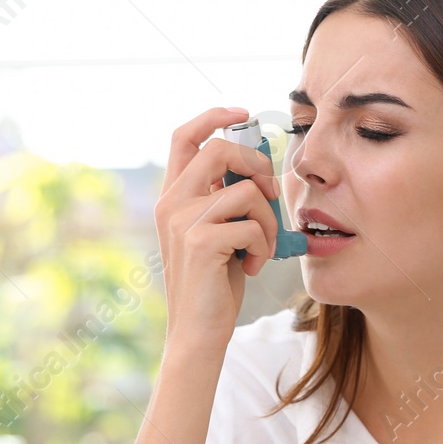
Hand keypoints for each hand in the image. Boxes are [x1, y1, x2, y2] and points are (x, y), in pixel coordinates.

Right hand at [155, 106, 283, 347]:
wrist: (198, 331)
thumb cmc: (216, 283)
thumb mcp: (220, 232)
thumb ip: (227, 199)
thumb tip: (259, 169)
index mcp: (173, 196)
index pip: (184, 136)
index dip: (213, 116)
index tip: (242, 112)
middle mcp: (170, 203)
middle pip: (220, 150)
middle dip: (257, 165)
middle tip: (271, 194)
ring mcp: (181, 221)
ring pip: (246, 191)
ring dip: (268, 219)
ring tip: (262, 247)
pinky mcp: (198, 242)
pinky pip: (252, 224)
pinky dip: (265, 245)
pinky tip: (254, 266)